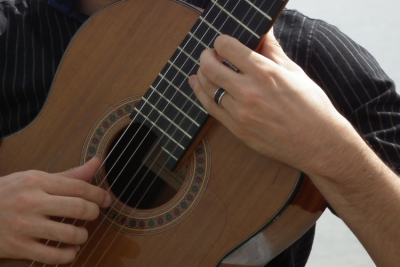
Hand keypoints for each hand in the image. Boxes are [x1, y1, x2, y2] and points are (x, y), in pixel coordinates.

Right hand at [0, 157, 110, 263]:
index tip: (106, 199)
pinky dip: (68, 255)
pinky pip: (53, 256)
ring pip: (69, 233)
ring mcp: (24, 226)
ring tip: (81, 234)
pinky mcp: (18, 247)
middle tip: (93, 215)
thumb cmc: (8, 193)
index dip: (98, 194)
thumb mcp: (34, 179)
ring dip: (82, 236)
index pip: (78, 187)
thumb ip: (68, 175)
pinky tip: (70, 250)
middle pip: (78, 208)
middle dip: (93, 213)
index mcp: (37, 181)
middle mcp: (31, 201)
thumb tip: (97, 162)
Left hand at [189, 30, 352, 174]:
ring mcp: (240, 112)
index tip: (223, 44)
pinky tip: (198, 84)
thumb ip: (273, 51)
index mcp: (264, 72)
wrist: (317, 143)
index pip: (227, 47)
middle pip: (210, 66)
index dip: (221, 42)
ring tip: (205, 69)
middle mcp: (248, 91)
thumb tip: (265, 32)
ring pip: (207, 87)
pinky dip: (201, 93)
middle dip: (206, 56)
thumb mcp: (294, 72)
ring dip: (202, 74)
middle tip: (210, 55)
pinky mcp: (236, 129)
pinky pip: (210, 107)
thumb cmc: (311, 106)